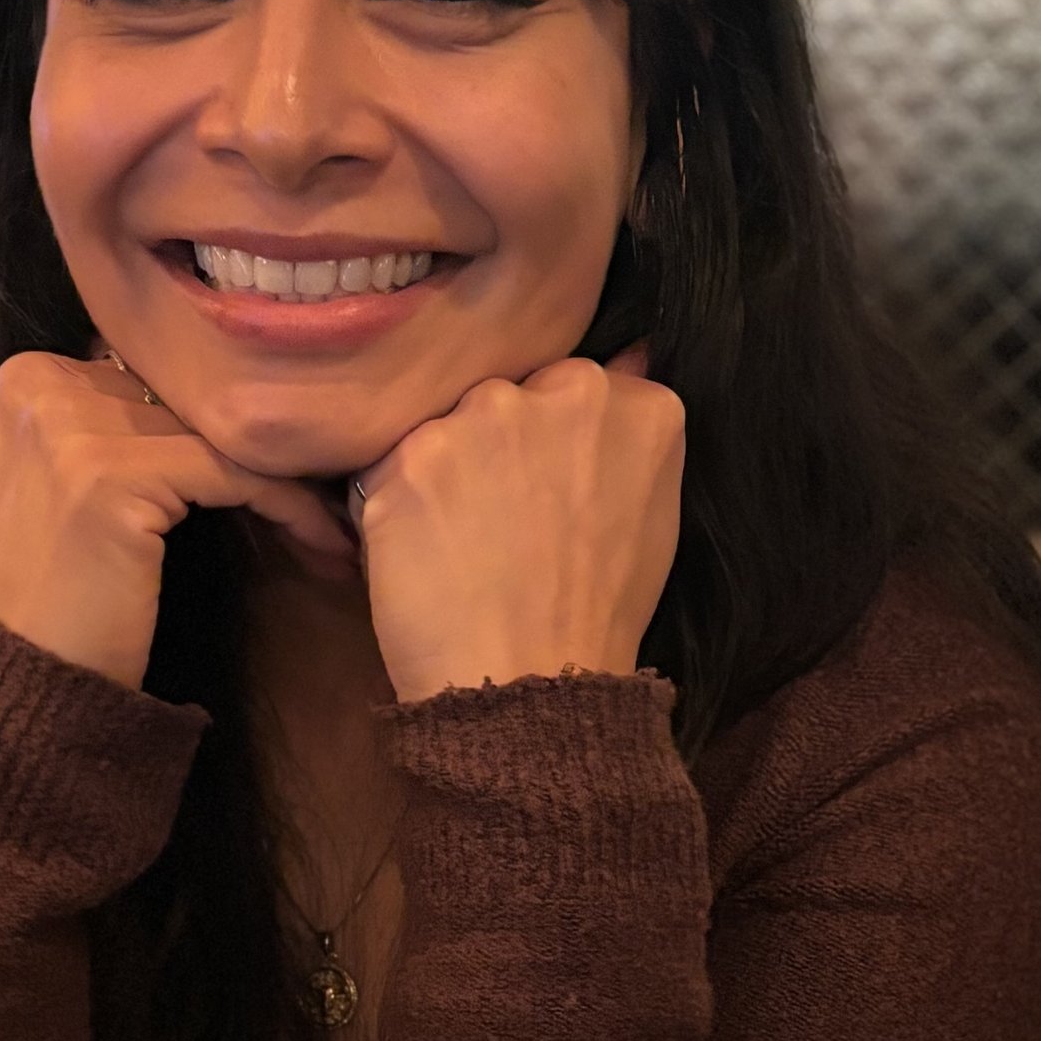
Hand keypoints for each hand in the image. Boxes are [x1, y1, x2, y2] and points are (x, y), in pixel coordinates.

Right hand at [0, 351, 354, 688]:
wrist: (24, 683)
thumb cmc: (61, 596)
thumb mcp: (72, 484)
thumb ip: (120, 423)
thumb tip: (225, 391)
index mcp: (24, 377)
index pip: (155, 379)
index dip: (224, 425)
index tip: (288, 465)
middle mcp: (38, 384)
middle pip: (189, 401)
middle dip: (261, 451)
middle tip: (332, 489)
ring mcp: (67, 425)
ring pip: (221, 434)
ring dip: (292, 482)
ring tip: (335, 524)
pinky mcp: (110, 474)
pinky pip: (235, 473)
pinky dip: (290, 507)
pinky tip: (324, 542)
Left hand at [350, 348, 683, 701]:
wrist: (530, 685)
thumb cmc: (596, 613)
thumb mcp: (649, 513)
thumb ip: (625, 432)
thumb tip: (629, 356)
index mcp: (634, 403)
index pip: (569, 388)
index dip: (549, 444)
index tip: (550, 493)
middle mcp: (563, 391)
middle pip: (505, 396)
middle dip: (495, 446)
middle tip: (501, 522)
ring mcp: (482, 418)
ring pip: (445, 426)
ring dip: (442, 471)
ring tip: (462, 543)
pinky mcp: (411, 455)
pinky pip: (391, 467)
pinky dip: (396, 505)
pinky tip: (424, 554)